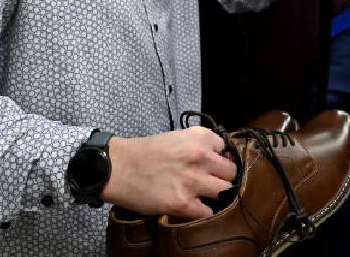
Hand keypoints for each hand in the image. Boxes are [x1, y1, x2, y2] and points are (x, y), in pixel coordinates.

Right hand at [101, 127, 237, 219]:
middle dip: (222, 177)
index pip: (226, 149)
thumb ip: (198, 146)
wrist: (118, 168)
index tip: (211, 164)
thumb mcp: (176, 137)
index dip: (219, 158)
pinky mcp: (182, 203)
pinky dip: (202, 211)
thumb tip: (219, 158)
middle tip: (209, 181)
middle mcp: (200, 157)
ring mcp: (192, 181)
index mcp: (199, 137)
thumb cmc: (145, 152)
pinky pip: (207, 212)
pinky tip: (192, 207)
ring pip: (224, 192)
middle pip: (231, 172)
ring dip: (214, 195)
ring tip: (202, 195)